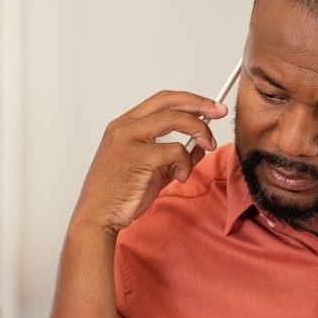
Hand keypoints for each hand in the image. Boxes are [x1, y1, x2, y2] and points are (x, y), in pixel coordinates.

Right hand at [74, 91, 227, 236]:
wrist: (98, 217)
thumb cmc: (119, 196)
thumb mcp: (153, 171)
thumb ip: (174, 157)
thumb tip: (199, 146)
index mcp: (125, 126)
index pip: (161, 101)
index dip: (189, 100)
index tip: (210, 107)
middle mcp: (124, 127)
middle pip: (169, 101)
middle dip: (200, 104)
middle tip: (219, 112)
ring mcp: (128, 139)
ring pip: (174, 119)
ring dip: (199, 131)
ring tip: (207, 146)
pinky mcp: (137, 156)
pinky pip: (175, 150)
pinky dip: (186, 162)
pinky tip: (181, 177)